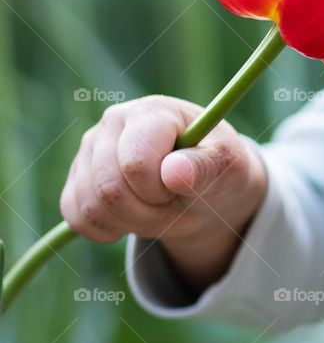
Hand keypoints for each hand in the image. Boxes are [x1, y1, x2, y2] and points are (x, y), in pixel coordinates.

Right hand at [59, 94, 268, 293]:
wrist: (203, 186)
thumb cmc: (216, 168)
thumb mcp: (227, 166)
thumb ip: (205, 166)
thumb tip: (174, 171)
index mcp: (150, 112)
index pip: (135, 164)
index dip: (159, 191)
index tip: (181, 188)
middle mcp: (112, 122)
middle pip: (110, 189)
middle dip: (148, 213)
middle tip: (174, 207)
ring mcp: (89, 150)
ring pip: (91, 207)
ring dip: (131, 223)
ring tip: (158, 211)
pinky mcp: (77, 178)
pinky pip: (77, 218)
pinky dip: (108, 230)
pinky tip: (133, 217)